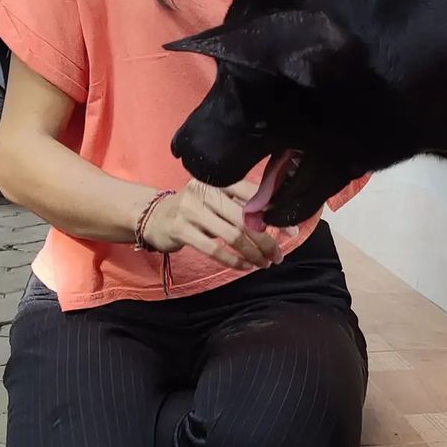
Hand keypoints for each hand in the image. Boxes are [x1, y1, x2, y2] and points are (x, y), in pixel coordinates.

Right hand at [143, 180, 293, 270]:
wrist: (154, 216)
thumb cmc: (195, 209)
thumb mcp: (217, 200)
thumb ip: (242, 206)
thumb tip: (279, 220)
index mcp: (220, 179)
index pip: (254, 195)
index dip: (274, 214)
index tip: (291, 231)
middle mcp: (205, 190)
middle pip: (245, 218)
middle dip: (266, 240)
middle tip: (277, 255)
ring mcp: (191, 209)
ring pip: (232, 235)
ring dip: (252, 253)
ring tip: (263, 263)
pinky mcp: (180, 229)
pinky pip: (213, 248)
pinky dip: (233, 260)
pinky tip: (244, 266)